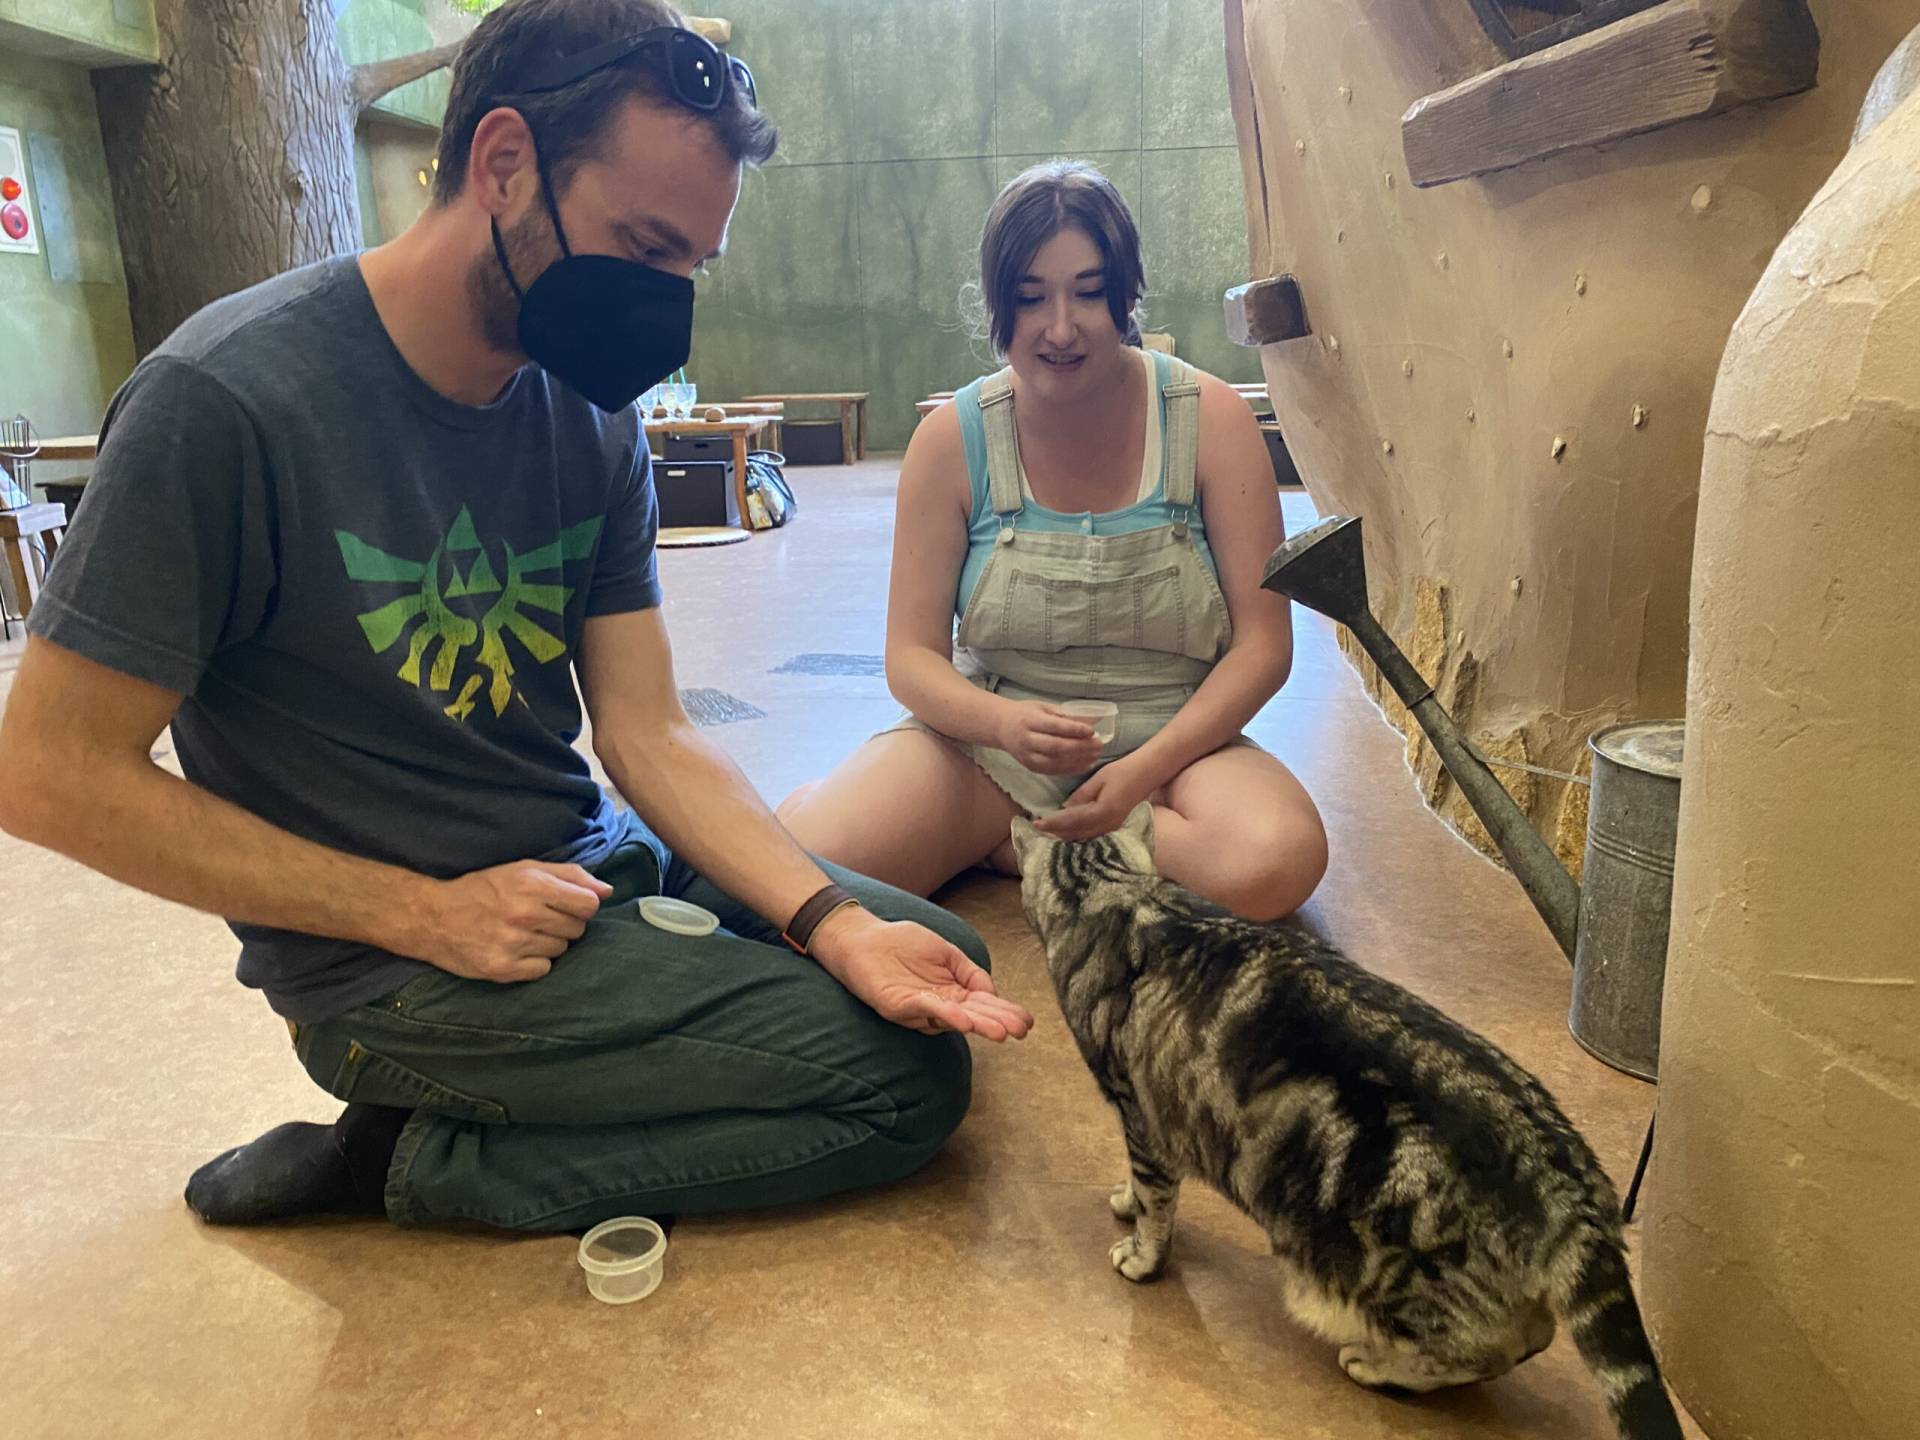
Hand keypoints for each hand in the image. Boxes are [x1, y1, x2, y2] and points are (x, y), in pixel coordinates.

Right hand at [400, 861, 613, 982]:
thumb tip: (607, 890)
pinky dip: (535, 962)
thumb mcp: (524, 869)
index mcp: (531, 884)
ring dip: (548, 942)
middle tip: (538, 918)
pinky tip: (516, 950)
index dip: (582, 905)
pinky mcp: (503, 969)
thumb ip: (569, 875)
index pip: (589, 903)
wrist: (433, 917)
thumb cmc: (484, 889)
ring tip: (524, 932)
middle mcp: (524, 914)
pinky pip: (543, 969)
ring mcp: (513, 944)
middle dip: (564, 923)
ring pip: (561, 949)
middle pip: (577, 928)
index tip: (566, 905)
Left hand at [810, 907, 1034, 1040]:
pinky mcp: (898, 1005)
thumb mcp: (945, 952)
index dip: (1005, 1012)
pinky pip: (925, 1010)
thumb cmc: (902, 943)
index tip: (1027, 1022)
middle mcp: (938, 1005)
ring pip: (953, 1018)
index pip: (984, 1004)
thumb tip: (992, 991)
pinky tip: (963, 1019)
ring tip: (1000, 1032)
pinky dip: (945, 1014)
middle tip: (1020, 1031)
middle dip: (997, 1022)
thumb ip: (969, 971)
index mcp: (952, 992)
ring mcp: (919, 1008)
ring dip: (977, 1024)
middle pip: (973, 1015)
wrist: (862, 937)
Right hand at [996, 700, 1104, 775]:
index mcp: (1029, 721)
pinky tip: (1085, 764)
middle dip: (1080, 747)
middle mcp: (1026, 740)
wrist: (1001, 728)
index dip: (1074, 729)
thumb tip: (1094, 719)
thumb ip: (1066, 715)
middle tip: (1099, 744)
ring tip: (1095, 755)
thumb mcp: (1043, 707)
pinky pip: (1053, 771)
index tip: (1092, 730)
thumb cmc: (1025, 714)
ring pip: (1055, 762)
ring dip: (1078, 760)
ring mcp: (1027, 756)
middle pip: (1056, 746)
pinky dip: (1071, 769)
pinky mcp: (1031, 767)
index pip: (1054, 727)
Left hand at [1034, 761, 1154, 841]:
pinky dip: (1079, 834)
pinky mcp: (1117, 825)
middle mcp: (1108, 824)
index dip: (1052, 823)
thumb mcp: (1098, 779)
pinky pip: (1094, 834)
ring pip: (1085, 837)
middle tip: (1039, 829)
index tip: (1036, 823)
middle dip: (1057, 833)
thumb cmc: (1124, 771)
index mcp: (1102, 812)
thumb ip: (1081, 795)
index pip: (1071, 821)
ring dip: (1067, 835)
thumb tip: (1064, 808)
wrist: (1149, 772)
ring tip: (1050, 831)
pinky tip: (1070, 831)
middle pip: (1077, 834)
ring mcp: (1114, 827)